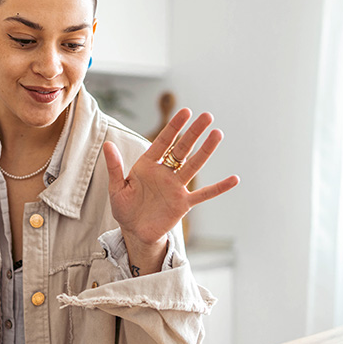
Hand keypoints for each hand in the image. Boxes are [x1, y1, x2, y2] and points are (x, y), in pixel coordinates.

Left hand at [103, 108, 238, 272]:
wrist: (134, 232)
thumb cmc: (125, 208)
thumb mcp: (116, 187)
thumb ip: (115, 167)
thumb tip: (107, 144)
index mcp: (148, 166)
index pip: (163, 142)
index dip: (174, 127)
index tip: (185, 111)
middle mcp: (165, 173)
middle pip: (182, 149)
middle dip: (193, 133)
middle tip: (207, 116)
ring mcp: (176, 187)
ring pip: (193, 166)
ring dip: (205, 151)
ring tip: (217, 134)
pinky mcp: (183, 204)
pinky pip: (204, 194)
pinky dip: (219, 188)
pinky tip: (234, 179)